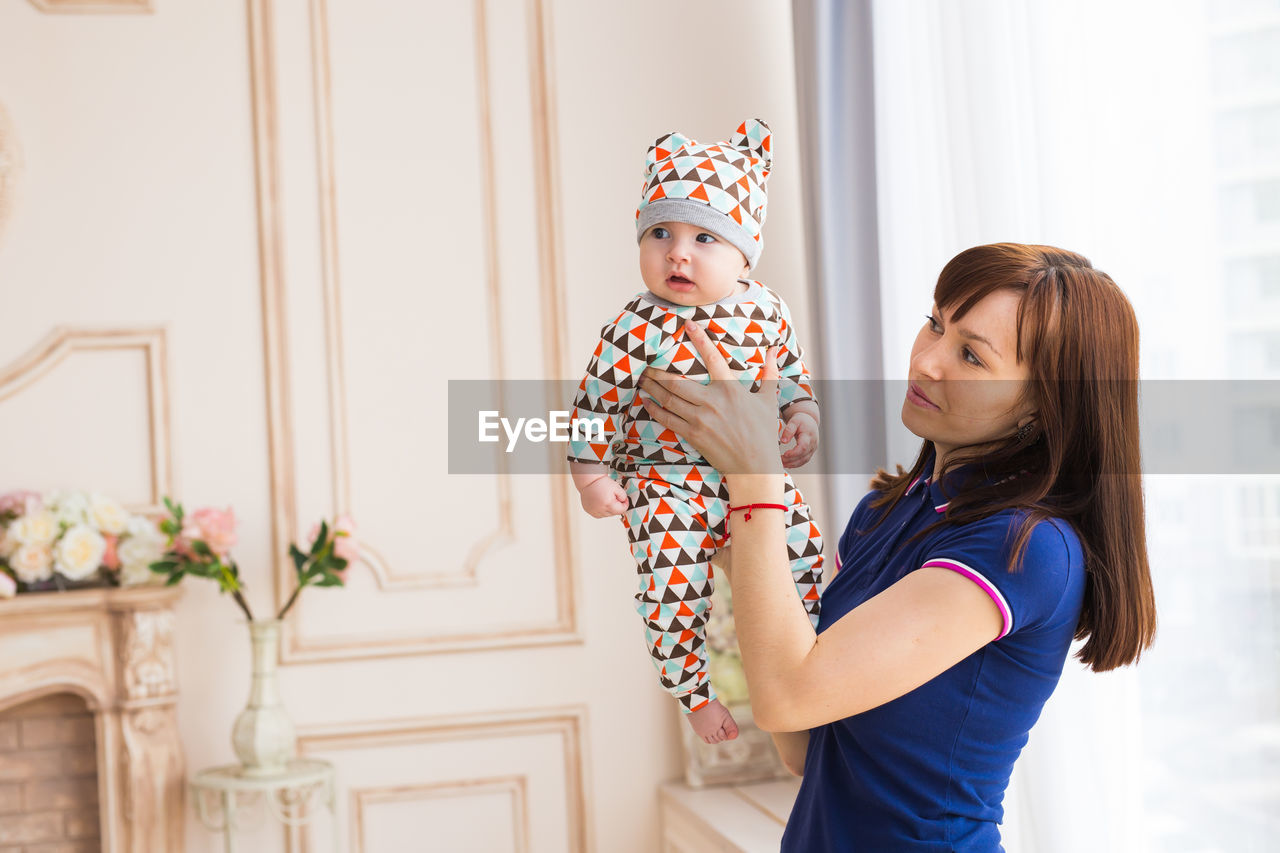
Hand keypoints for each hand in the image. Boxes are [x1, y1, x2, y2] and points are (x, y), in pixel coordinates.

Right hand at [579, 475, 627, 517]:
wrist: (589, 481)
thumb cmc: (600, 482)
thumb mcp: (617, 487)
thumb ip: (624, 496)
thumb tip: (624, 502)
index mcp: (608, 504)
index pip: (622, 510)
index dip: (625, 504)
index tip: (624, 499)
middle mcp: (601, 510)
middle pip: (614, 513)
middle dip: (616, 506)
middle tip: (613, 496)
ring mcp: (594, 512)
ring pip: (607, 514)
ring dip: (609, 508)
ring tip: (606, 498)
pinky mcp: (590, 511)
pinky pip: (600, 514)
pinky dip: (602, 509)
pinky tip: (601, 502)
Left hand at [638, 322, 784, 474]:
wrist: (755, 467)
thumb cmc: (764, 434)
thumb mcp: (769, 401)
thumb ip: (770, 374)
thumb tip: (773, 351)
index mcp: (731, 390)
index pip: (713, 358)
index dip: (700, 339)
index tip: (688, 324)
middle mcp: (713, 402)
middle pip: (678, 381)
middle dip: (659, 369)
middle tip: (647, 358)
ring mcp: (701, 420)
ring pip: (669, 398)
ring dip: (652, 387)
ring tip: (641, 376)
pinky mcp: (693, 435)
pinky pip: (667, 419)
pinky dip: (654, 409)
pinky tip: (645, 401)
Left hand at [780, 411, 819, 468]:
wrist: (809, 422)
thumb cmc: (802, 421)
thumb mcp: (794, 421)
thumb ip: (789, 430)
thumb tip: (783, 441)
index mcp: (808, 435)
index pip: (803, 446)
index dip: (794, 452)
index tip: (785, 454)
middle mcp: (812, 444)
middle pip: (803, 455)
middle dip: (791, 460)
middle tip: (780, 460)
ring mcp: (812, 449)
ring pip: (804, 460)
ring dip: (793, 464)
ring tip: (782, 464)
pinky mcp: (810, 452)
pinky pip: (803, 460)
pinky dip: (796, 464)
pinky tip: (788, 464)